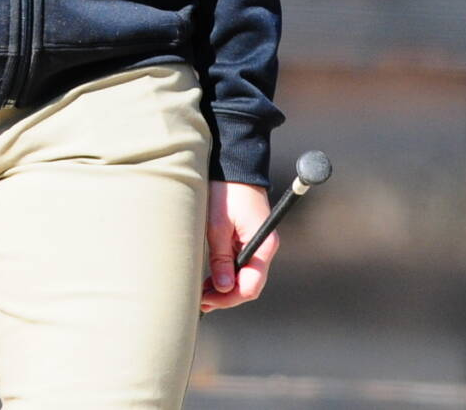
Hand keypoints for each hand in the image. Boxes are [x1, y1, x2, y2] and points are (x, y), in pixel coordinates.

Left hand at [202, 179, 276, 311]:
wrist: (234, 165)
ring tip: (202, 293)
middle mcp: (265, 248)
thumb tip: (224, 289)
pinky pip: (242, 265)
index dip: (229, 299)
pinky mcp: (250, 240)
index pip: (251, 286)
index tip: (207, 300)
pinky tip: (211, 280)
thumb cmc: (225, 191)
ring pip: (245, 277)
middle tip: (200, 300)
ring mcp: (258, 244)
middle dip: (226, 296)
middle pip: (249, 285)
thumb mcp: (218, 225)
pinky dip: (228, 274)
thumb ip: (221, 258)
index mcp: (263, 245)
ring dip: (226, 288)